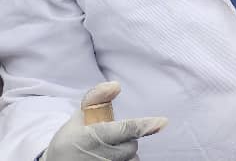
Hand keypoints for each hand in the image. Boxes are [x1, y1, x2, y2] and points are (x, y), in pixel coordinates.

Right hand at [42, 82, 167, 160]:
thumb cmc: (70, 139)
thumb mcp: (78, 117)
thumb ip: (97, 99)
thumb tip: (116, 85)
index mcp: (94, 137)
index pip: (125, 130)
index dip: (145, 126)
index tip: (162, 122)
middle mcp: (103, 155)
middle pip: (131, 144)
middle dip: (125, 139)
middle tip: (107, 139)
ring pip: (132, 157)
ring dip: (124, 153)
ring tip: (103, 152)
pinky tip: (108, 159)